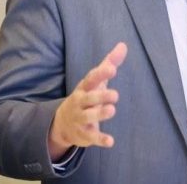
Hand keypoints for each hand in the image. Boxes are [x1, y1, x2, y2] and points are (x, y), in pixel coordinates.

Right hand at [48, 42, 127, 160]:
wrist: (63, 123)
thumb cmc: (86, 96)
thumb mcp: (95, 81)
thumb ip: (109, 64)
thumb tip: (123, 45)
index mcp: (84, 87)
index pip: (91, 79)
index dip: (101, 74)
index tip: (112, 69)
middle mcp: (80, 102)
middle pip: (89, 98)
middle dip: (100, 96)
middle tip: (115, 95)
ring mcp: (80, 119)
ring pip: (88, 117)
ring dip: (99, 114)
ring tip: (111, 110)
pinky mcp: (84, 134)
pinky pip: (91, 137)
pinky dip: (100, 139)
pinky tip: (111, 141)